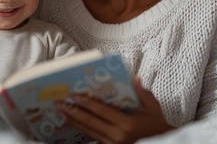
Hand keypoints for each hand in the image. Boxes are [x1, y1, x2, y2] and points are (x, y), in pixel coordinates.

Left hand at [55, 77, 174, 143]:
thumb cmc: (157, 125)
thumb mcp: (153, 107)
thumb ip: (142, 92)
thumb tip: (134, 77)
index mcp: (127, 125)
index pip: (102, 111)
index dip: (86, 103)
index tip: (73, 96)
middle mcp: (118, 137)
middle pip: (90, 123)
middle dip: (73, 113)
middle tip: (59, 104)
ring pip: (89, 132)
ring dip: (73, 122)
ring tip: (61, 112)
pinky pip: (93, 138)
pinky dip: (81, 130)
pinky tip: (73, 123)